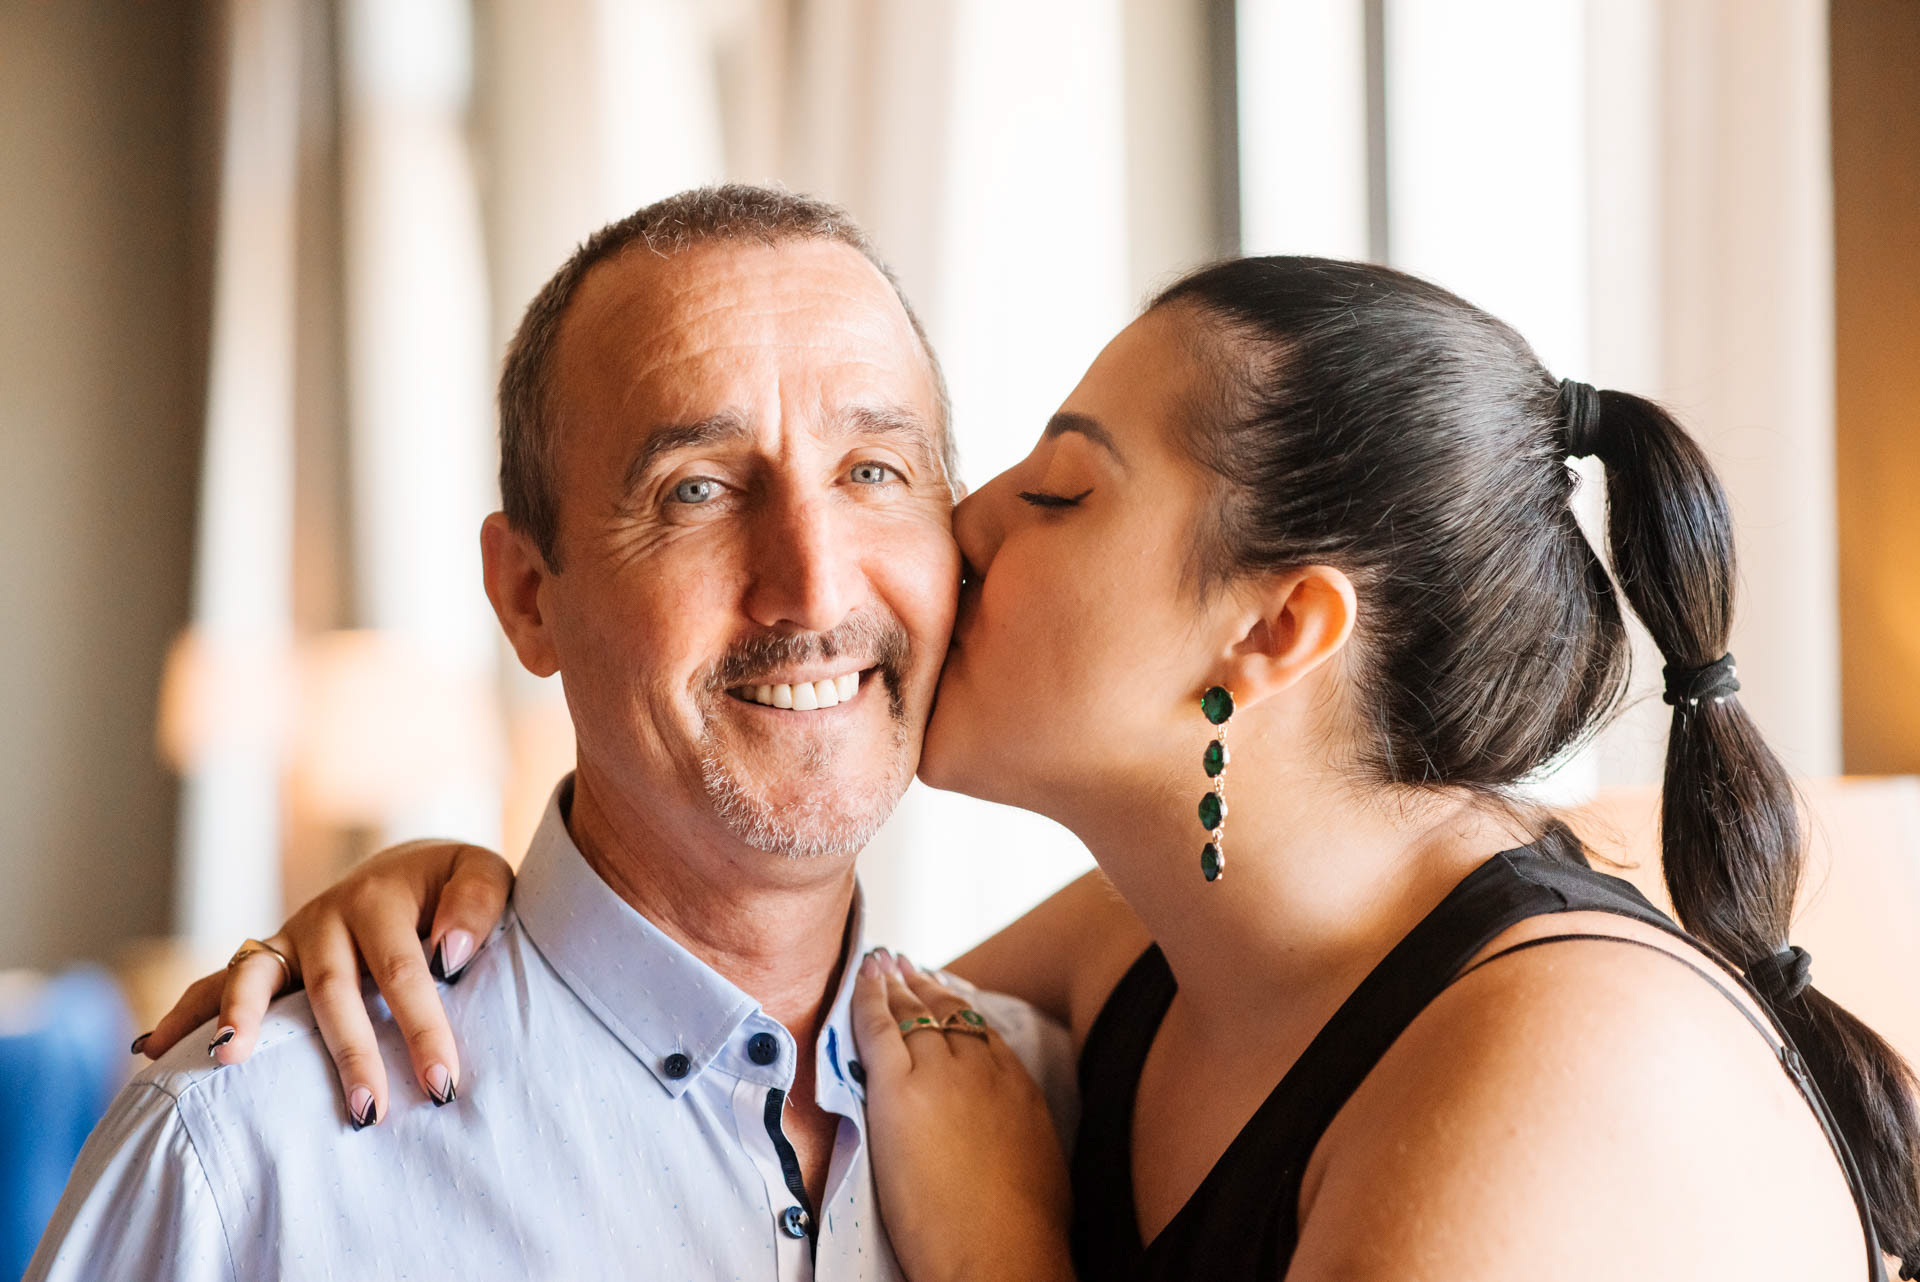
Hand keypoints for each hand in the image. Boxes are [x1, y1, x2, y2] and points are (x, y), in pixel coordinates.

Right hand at [135, 840, 512, 1125]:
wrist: (410, 869)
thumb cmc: (452, 885)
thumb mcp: (480, 874)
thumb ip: (475, 906)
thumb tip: (448, 955)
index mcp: (381, 898)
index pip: (404, 971)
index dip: (423, 1028)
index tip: (443, 1084)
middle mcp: (327, 916)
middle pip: (333, 989)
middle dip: (349, 1052)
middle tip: (368, 1112)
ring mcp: (290, 938)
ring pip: (256, 978)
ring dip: (240, 1019)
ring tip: (224, 1059)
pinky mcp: (269, 959)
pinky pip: (218, 982)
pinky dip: (183, 1012)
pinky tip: (150, 1051)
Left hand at [851, 950, 1074, 1281]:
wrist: (1000, 1255)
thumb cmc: (1023, 1233)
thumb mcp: (1038, 1167)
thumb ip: (1016, 1136)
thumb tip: (1005, 1142)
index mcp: (1018, 1088)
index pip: (981, 1032)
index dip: (957, 1009)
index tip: (943, 994)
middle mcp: (983, 1070)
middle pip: (947, 1013)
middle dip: (923, 986)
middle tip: (904, 965)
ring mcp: (942, 1075)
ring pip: (913, 1013)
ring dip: (894, 985)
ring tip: (881, 965)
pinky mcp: (901, 1089)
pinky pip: (879, 1028)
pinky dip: (868, 998)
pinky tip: (861, 979)